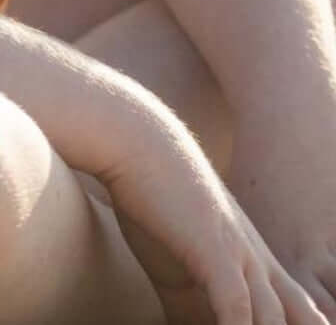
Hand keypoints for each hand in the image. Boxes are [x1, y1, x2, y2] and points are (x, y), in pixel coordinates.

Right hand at [93, 98, 326, 323]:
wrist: (136, 138)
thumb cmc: (149, 189)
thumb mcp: (175, 243)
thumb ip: (185, 285)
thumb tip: (176, 317)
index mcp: (252, 254)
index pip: (299, 307)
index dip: (308, 323)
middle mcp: (255, 256)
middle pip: (301, 314)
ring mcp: (239, 252)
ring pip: (271, 320)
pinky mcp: (214, 249)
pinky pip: (236, 306)